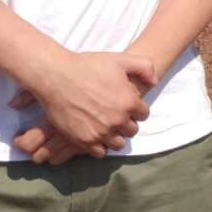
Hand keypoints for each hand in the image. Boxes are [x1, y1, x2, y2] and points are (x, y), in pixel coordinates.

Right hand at [8, 51, 155, 157]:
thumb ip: (145, 68)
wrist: (56, 76)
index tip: (126, 105)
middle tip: (116, 116)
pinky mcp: (84, 141)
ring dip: (115, 137)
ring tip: (107, 127)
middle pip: (132, 130)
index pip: (143, 114)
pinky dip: (100, 146)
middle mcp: (117, 120)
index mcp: (129, 102)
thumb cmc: (88, 66)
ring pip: (118, 144)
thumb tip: (155, 82)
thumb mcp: (121, 59)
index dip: (136, 109)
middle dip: (127, 123)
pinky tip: (96, 134)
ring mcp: (101, 132)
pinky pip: (100, 152)